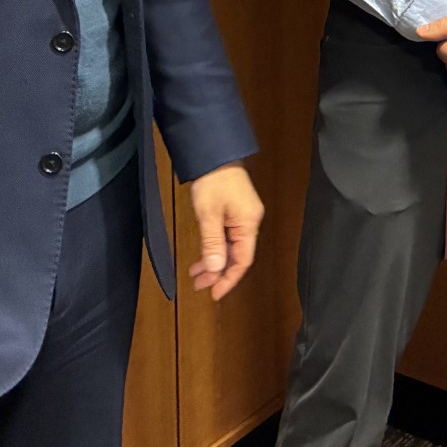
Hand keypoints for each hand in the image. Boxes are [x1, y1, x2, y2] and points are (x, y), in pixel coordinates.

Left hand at [188, 161, 262, 300]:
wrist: (214, 153)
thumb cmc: (213, 180)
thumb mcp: (208, 214)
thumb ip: (213, 244)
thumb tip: (217, 270)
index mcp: (248, 223)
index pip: (242, 260)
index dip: (229, 280)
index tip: (214, 293)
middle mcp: (250, 221)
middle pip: (237, 255)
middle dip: (218, 272)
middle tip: (199, 284)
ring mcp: (244, 215)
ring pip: (231, 247)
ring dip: (215, 260)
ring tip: (196, 272)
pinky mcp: (236, 210)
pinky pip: (228, 236)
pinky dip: (215, 247)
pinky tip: (204, 253)